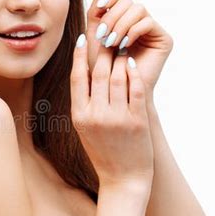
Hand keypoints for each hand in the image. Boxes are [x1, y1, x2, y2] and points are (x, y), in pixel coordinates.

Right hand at [70, 31, 153, 187]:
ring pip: (117, 77)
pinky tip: (132, 63)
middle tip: (107, 37)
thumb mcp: (84, 128)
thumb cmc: (103, 152)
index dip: (79, 55)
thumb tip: (83, 72)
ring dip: (119, 58)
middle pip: (98, 73)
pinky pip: (136, 89)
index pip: (77, 77)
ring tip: (121, 46)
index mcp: (79, 116)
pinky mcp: (137, 120)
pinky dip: (134, 73)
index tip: (82, 37)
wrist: (123, 179)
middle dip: (102, 51)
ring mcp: (117, 118)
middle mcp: (96, 115)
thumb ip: (84, 102)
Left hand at [85, 0, 173, 101]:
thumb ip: (96, 13)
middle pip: (127, 1)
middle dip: (112, 16)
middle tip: (103, 35)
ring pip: (137, 9)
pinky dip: (133, 31)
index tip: (98, 8)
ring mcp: (152, 30)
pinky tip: (124, 45)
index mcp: (123, 19)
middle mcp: (139, 22)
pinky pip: (148, 22)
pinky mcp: (163, 39)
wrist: (115, 92)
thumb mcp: (95, 37)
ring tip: (111, 43)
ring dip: (121, 24)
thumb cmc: (102, 68)